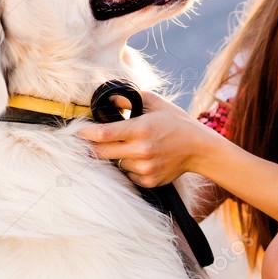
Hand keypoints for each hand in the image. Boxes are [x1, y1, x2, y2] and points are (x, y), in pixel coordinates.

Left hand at [76, 89, 213, 187]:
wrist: (200, 149)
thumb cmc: (177, 123)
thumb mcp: (156, 103)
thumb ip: (131, 97)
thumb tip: (109, 99)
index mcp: (141, 129)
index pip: (103, 134)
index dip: (85, 132)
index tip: (77, 130)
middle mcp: (141, 151)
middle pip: (101, 153)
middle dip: (94, 146)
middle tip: (93, 140)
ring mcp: (145, 168)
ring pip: (115, 164)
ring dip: (116, 156)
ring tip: (131, 147)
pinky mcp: (148, 180)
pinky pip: (128, 174)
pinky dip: (129, 167)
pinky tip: (143, 158)